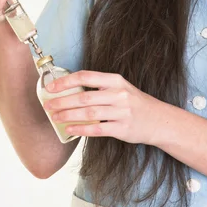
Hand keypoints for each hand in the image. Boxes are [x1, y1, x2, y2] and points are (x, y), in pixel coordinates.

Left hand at [43, 70, 168, 145]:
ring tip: (55, 117)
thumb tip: (70, 91)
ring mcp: (121, 112)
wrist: (158, 120)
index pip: (86, 77)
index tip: (51, 87)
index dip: (66, 82)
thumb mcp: (121, 88)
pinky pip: (96, 129)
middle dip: (62, 101)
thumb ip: (100, 88)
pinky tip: (70, 130)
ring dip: (68, 115)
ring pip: (88, 113)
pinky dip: (81, 129)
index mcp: (116, 80)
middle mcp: (119, 94)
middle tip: (48, 105)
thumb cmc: (135, 103)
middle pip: (84, 97)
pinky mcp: (122, 129)